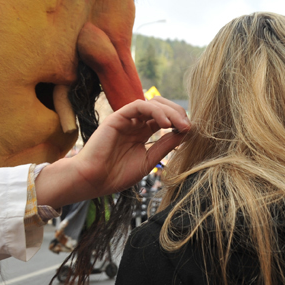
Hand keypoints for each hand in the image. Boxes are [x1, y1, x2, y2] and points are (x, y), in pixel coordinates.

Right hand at [35, 97, 189, 209]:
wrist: (93, 181)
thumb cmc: (116, 174)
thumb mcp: (148, 160)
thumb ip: (164, 146)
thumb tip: (185, 134)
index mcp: (142, 133)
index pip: (165, 119)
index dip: (179, 122)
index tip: (191, 132)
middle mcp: (135, 123)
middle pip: (161, 107)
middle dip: (178, 114)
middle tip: (188, 126)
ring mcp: (126, 119)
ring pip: (152, 103)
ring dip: (170, 112)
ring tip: (181, 125)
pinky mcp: (118, 117)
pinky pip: (139, 106)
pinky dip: (155, 111)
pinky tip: (165, 124)